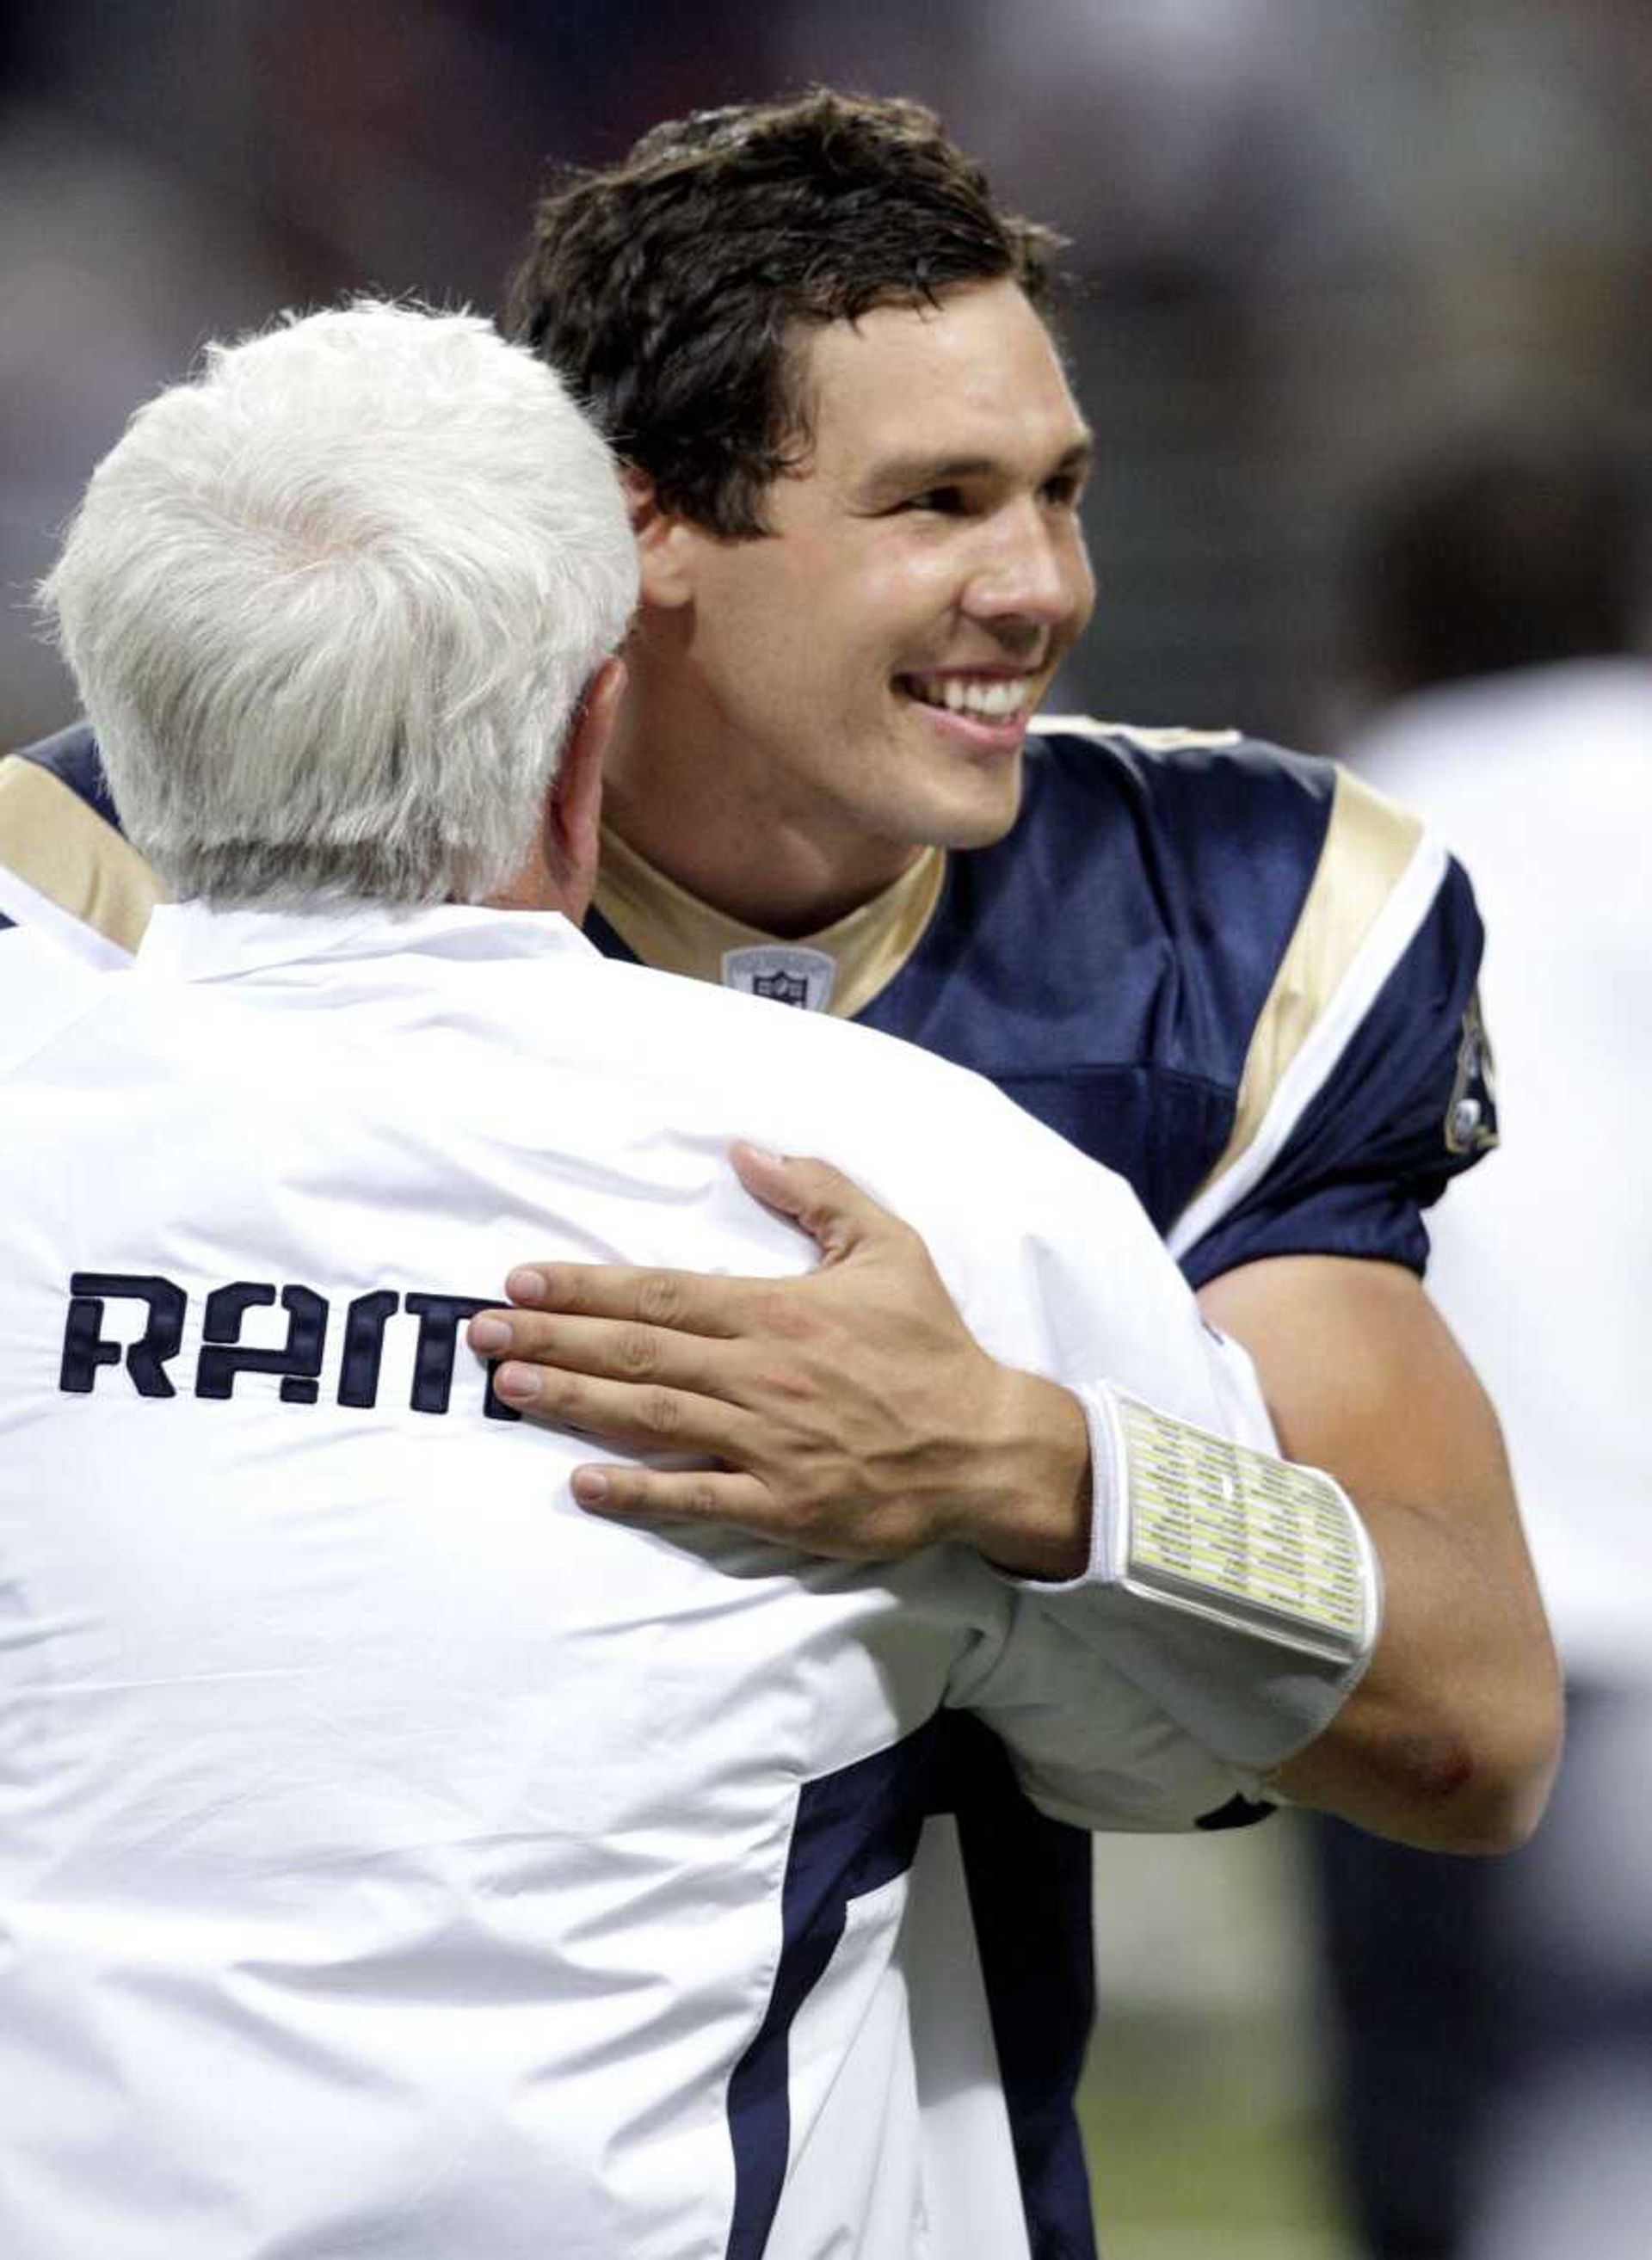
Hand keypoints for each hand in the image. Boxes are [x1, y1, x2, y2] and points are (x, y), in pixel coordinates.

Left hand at [465, 1144, 1091, 1575]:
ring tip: (510, 1388)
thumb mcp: (889, 1246)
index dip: (585, 1290)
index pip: (660, 1295)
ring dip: (575, 1403)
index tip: (521, 1283)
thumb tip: (746, 1152)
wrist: (986, 1444)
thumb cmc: (931, 1344)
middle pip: (637, 1353)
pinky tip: (583, 1484)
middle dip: (552, 1341)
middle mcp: (760, 1375)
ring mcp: (768, 1444)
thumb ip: (816, 1193)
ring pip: (652, 1418)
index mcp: (777, 1312)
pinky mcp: (784, 1505)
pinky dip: (638, 1492)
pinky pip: (697, 1497)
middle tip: (482, 1334)